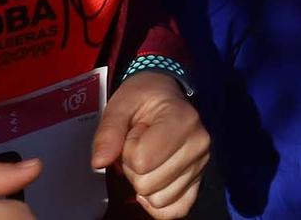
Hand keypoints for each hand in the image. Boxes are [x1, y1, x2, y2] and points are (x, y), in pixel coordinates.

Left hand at [92, 72, 211, 218]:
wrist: (165, 93)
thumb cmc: (142, 98)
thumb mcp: (120, 105)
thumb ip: (108, 132)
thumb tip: (98, 163)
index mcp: (183, 121)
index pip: (141, 160)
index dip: (128, 150)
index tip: (135, 131)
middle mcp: (199, 145)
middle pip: (148, 184)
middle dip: (135, 169)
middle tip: (141, 144)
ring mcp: (201, 164)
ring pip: (159, 200)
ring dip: (146, 182)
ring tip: (151, 156)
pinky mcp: (199, 180)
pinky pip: (177, 210)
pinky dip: (159, 204)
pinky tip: (154, 184)